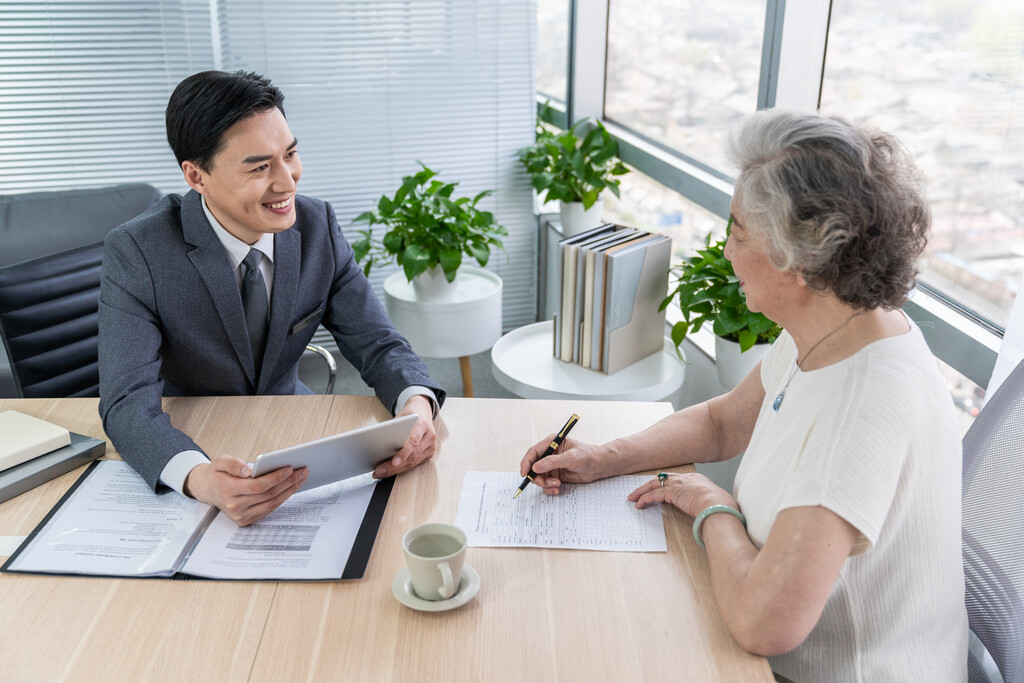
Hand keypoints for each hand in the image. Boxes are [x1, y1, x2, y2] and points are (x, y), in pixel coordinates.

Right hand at [184, 455, 307, 525]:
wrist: (207, 489)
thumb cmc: (217, 474)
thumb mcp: (220, 462)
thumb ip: (233, 464)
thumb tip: (248, 469)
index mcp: (228, 490)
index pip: (258, 486)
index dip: (276, 478)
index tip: (290, 468)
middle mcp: (235, 506)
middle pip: (268, 495)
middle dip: (288, 483)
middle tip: (303, 471)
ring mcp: (240, 516)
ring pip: (271, 504)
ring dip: (289, 491)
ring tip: (301, 479)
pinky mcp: (246, 520)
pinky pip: (268, 510)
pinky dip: (282, 499)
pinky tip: (291, 489)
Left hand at [374, 395, 436, 477]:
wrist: (423, 411)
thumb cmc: (409, 415)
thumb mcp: (400, 417)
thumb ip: (394, 430)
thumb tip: (378, 446)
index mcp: (423, 425)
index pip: (413, 441)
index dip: (403, 453)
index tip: (394, 462)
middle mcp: (430, 436)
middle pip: (412, 456)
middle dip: (393, 466)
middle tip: (379, 471)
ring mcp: (431, 446)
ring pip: (413, 463)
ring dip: (395, 470)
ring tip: (381, 473)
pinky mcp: (430, 453)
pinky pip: (414, 464)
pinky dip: (401, 468)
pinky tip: (390, 470)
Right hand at [518, 436, 608, 494]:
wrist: (600, 466)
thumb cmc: (588, 456)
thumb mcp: (571, 458)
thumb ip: (552, 462)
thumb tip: (535, 467)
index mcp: (551, 443)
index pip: (533, 452)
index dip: (526, 463)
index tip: (524, 473)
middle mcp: (550, 454)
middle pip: (533, 467)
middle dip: (536, 477)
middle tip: (543, 483)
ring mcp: (552, 466)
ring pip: (539, 477)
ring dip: (545, 483)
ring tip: (557, 484)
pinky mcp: (556, 475)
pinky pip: (546, 484)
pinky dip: (549, 488)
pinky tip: (557, 488)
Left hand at [627, 472, 736, 515]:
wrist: (718, 505)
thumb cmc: (720, 506)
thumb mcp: (713, 501)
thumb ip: (706, 504)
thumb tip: (706, 512)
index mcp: (696, 479)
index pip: (674, 478)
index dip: (664, 483)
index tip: (657, 487)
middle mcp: (685, 478)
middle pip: (661, 479)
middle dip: (648, 485)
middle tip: (638, 491)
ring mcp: (678, 484)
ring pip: (653, 485)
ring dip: (641, 491)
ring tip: (633, 498)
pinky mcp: (671, 492)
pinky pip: (653, 495)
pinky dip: (644, 499)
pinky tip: (639, 505)